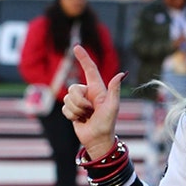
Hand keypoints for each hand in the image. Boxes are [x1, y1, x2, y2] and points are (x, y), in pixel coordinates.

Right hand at [61, 44, 124, 159]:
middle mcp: (88, 93)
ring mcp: (79, 101)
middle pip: (73, 88)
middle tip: (90, 111)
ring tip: (87, 116)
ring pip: (67, 99)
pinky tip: (80, 120)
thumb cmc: (107, 122)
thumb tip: (121, 74)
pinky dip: (72, 116)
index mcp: (98, 89)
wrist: (97, 139)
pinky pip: (64, 108)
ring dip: (76, 110)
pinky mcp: (71, 110)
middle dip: (80, 102)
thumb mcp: (113, 106)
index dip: (83, 58)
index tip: (76, 46)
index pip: (90, 69)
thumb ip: (114, 90)